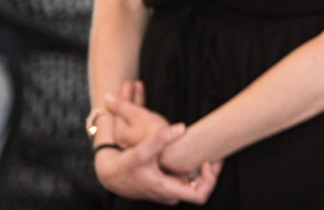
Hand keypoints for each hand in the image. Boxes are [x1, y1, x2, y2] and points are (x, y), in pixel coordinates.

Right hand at [93, 122, 220, 204]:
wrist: (109, 173)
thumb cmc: (124, 164)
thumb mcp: (141, 151)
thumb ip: (161, 139)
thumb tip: (181, 127)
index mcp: (167, 189)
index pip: (200, 195)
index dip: (210, 179)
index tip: (208, 161)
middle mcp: (170, 194)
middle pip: (201, 188)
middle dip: (210, 172)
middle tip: (214, 153)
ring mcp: (169, 190)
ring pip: (195, 184)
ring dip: (203, 170)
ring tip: (207, 152)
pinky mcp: (166, 184)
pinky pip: (187, 180)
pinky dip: (194, 169)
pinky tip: (194, 154)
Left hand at [105, 85, 166, 149]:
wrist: (173, 151)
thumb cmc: (155, 132)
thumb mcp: (138, 115)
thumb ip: (122, 106)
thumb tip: (106, 96)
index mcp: (118, 131)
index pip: (118, 108)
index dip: (124, 93)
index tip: (129, 81)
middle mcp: (124, 137)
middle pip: (124, 112)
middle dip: (129, 96)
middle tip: (133, 82)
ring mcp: (134, 140)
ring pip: (133, 115)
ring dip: (136, 100)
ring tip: (139, 87)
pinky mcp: (146, 140)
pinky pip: (141, 121)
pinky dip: (142, 110)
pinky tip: (146, 106)